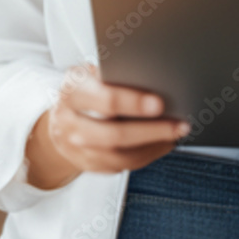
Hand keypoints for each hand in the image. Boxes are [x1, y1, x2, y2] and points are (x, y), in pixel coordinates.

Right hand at [25, 63, 190, 188]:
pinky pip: (121, 166)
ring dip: (152, 146)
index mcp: (73, 90)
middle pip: (114, 134)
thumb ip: (114, 73)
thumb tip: (153, 75)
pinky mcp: (88, 165)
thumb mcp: (91, 72)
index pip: (106, 100)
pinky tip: (161, 144)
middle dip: (150, 131)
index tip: (159, 104)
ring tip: (175, 134)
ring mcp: (77, 148)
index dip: (134, 103)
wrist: (60, 118)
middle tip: (177, 124)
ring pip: (119, 156)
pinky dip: (146, 156)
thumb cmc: (85, 89)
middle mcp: (70, 122)